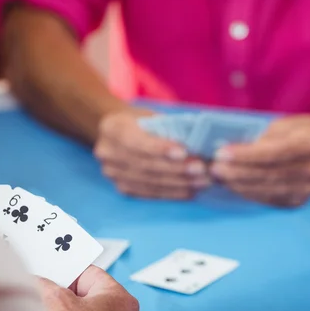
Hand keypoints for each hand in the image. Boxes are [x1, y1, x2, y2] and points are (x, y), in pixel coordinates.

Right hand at [95, 109, 210, 199]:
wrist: (115, 133)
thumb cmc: (139, 121)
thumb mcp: (149, 117)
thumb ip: (167, 129)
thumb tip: (197, 143)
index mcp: (113, 129)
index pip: (138, 143)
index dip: (161, 149)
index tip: (184, 152)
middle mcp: (108, 153)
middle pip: (146, 166)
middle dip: (176, 169)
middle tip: (201, 168)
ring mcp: (113, 174)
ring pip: (150, 182)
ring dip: (179, 183)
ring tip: (202, 181)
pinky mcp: (122, 188)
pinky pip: (150, 193)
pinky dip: (172, 193)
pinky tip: (190, 191)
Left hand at [209, 115, 309, 205]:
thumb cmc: (303, 131)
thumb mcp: (286, 125)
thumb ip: (262, 137)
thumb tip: (230, 148)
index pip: (273, 152)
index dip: (245, 155)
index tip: (221, 153)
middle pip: (268, 174)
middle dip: (236, 172)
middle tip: (213, 168)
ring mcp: (309, 189)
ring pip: (266, 190)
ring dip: (238, 185)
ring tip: (218, 177)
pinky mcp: (300, 201)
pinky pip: (270, 199)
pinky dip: (249, 193)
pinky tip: (233, 186)